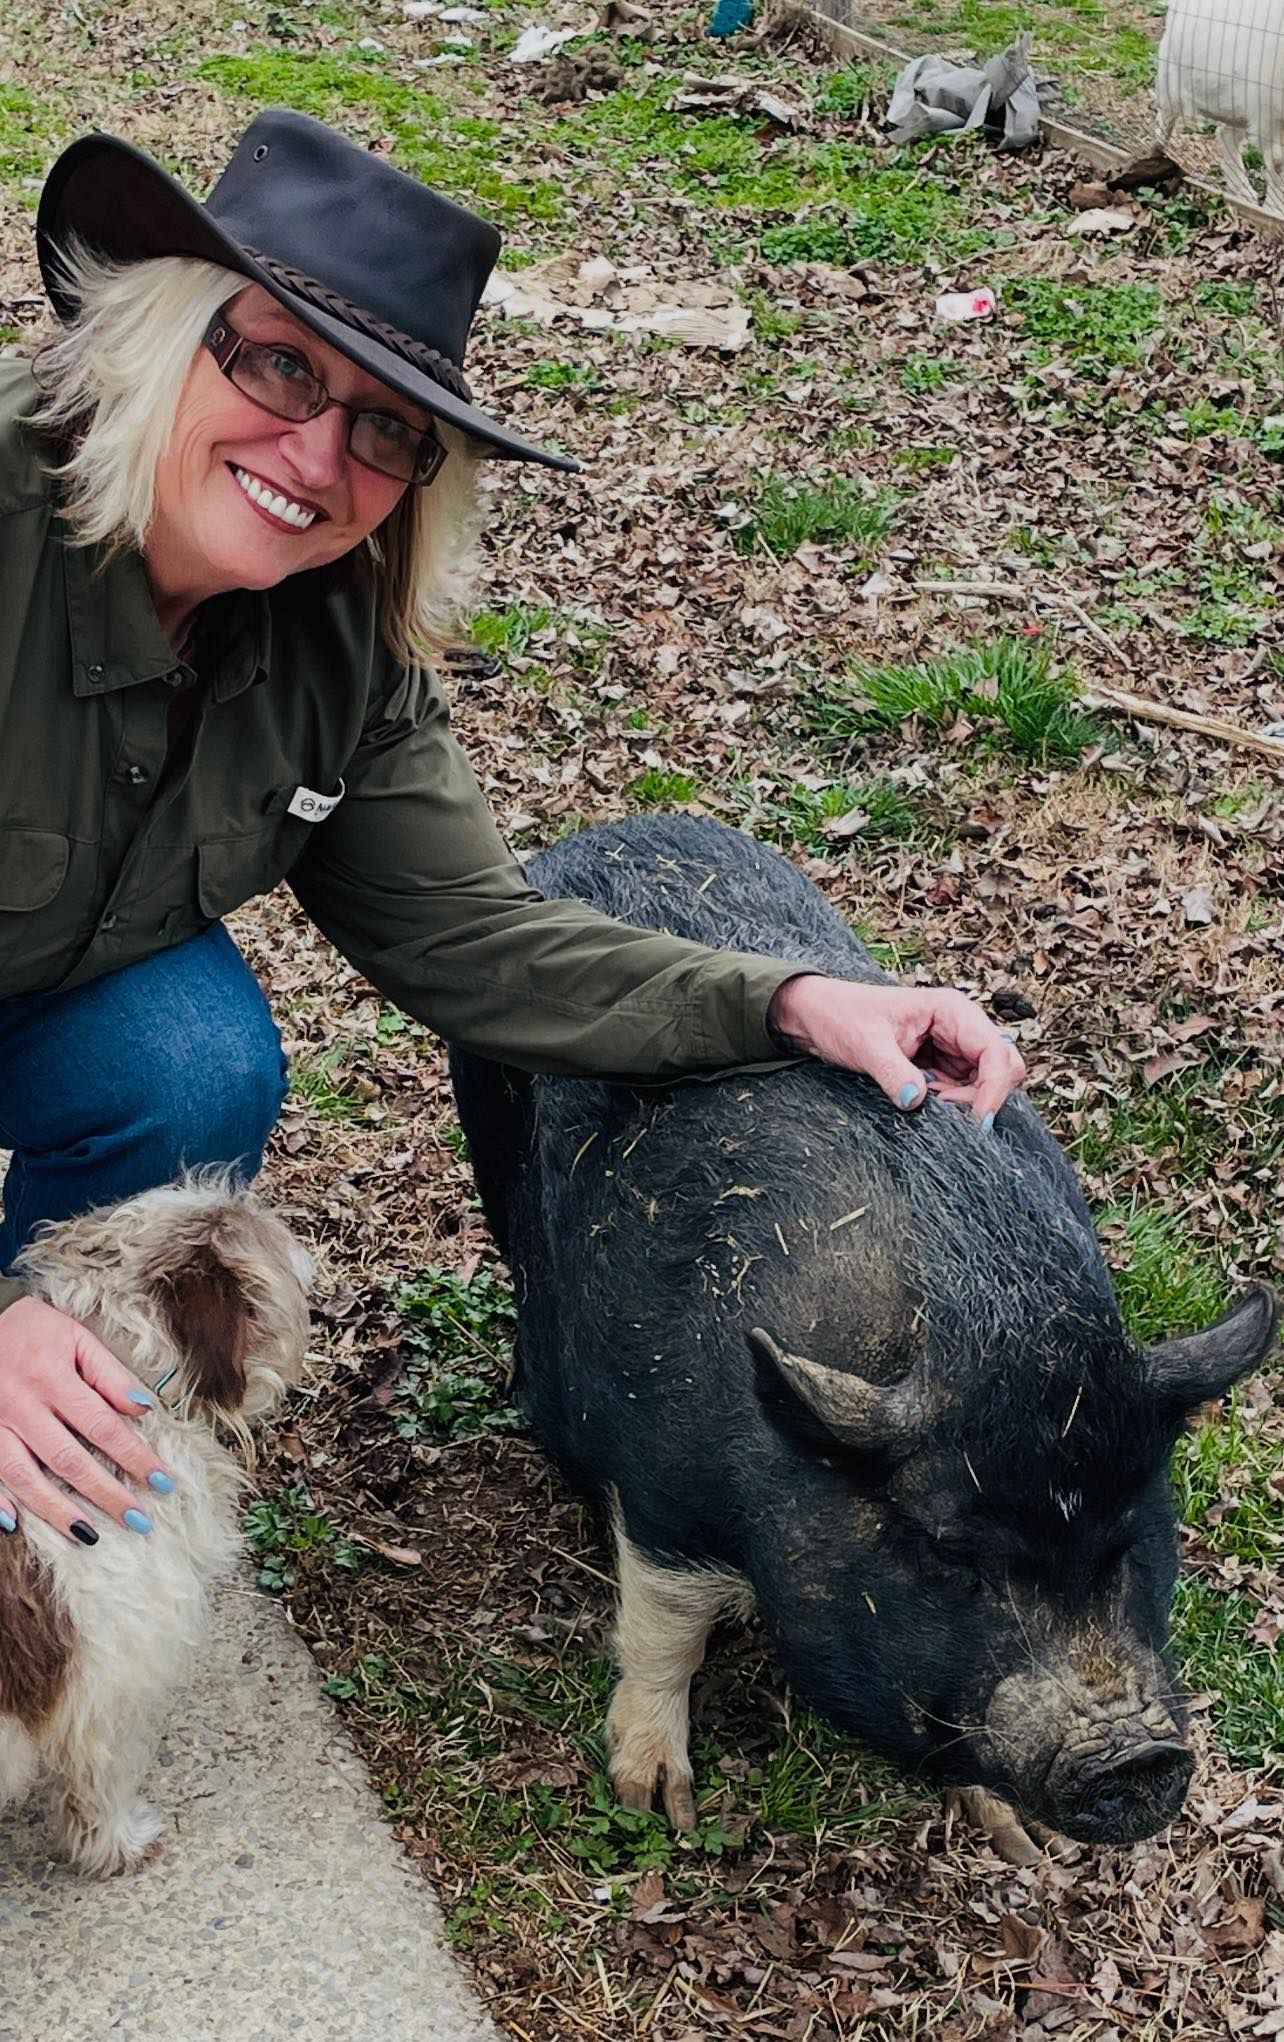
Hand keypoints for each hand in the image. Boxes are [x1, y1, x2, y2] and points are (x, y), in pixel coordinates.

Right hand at [0, 1297, 174, 1544]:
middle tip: (138, 1520)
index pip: (102, 1426)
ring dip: (58, 1511)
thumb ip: (109, 1373)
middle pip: (68, 1460)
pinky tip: (17, 1524)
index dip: (134, 1456)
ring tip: (90, 1535)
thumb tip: (144, 1409)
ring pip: (24, 1477)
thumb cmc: (33, 1331)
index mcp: (51, 1377)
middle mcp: (21, 1405)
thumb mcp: (75, 1337)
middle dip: (105, 1493)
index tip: (162, 1483)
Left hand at [767, 975, 1024, 1125]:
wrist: (817, 1015)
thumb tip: (917, 1101)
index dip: (994, 1089)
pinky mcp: (941, 1065)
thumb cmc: (840, 1017)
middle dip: (980, 1098)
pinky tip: (920, 1100)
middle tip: (939, 1109)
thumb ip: (892, 1072)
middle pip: (1001, 1070)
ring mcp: (952, 1047)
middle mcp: (960, 1027)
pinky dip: (948, 1104)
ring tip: (922, 1099)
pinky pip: (961, 1091)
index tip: (977, 1122)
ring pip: (983, 1085)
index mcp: (952, 1011)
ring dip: (962, 1103)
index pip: (996, 1053)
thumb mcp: (865, 1045)